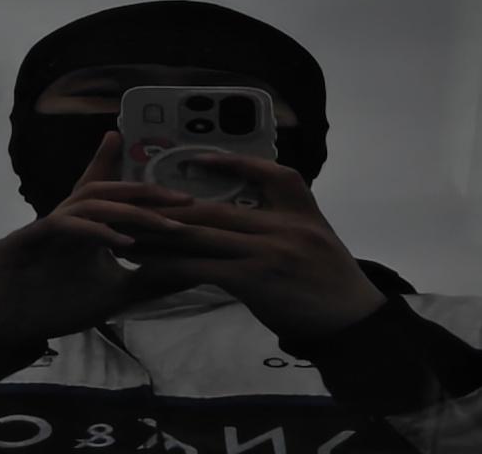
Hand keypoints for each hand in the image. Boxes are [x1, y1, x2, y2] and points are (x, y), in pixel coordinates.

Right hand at [0, 138, 173, 353]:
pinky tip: (123, 243)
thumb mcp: (108, 296)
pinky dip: (95, 230)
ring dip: (129, 211)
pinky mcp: (27, 237)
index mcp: (85, 229)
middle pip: (109, 192)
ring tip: (165, 223)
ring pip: (90, 202)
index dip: (147, 192)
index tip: (186, 196)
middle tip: (183, 199)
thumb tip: (185, 274)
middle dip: (147, 193)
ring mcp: (46, 224)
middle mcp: (68, 219)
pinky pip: (65, 223)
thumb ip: (143, 281)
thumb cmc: (51, 306)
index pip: (117, 201)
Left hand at [38, 156, 384, 349]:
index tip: (193, 159)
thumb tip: (244, 205)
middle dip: (172, 206)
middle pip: (216, 207)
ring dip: (163, 235)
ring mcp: (267, 250)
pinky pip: (206, 270)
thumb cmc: (331, 280)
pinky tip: (150, 270)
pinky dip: (175, 267)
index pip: (262, 170)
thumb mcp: (316, 231)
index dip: (227, 161)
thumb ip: (284, 213)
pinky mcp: (255, 281)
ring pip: (204, 235)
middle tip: (135, 201)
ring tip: (129, 233)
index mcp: (297, 204)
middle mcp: (279, 222)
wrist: (353, 322)